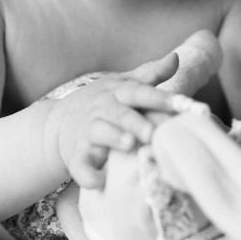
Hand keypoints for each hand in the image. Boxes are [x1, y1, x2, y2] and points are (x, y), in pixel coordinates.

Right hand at [52, 52, 182, 188]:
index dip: (160, 97)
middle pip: (121, 114)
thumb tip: (175, 57)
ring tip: (129, 144)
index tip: (182, 103)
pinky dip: (88, 175)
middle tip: (154, 132)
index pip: (140, 92)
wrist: (59, 123)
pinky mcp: (76, 156)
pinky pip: (81, 166)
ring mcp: (87, 133)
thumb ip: (150, 74)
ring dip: (114, 138)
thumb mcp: (122, 85)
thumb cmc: (103, 103)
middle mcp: (102, 110)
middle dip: (137, 122)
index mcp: (117, 93)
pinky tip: (100, 182)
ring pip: (101, 133)